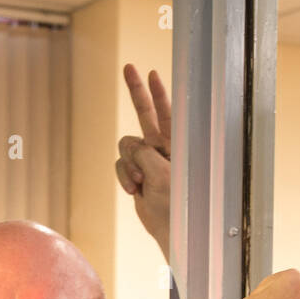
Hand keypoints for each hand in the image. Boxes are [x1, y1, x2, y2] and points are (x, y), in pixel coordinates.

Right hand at [116, 64, 171, 259]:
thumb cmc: (179, 203)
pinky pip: (120, 164)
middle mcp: (164, 149)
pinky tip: (134, 189)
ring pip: (127, 145)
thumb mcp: (162, 171)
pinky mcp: (136, 175)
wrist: (172, 231)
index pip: (169, 112)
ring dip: (129, 163)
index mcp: (179, 145)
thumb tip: (130, 149)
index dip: (159, 92)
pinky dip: (124, 176)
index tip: (151, 72)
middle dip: (137, 91)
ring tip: (140, 182)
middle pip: (147, 114)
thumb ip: (144, 152)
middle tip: (128, 67)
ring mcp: (148, 162)